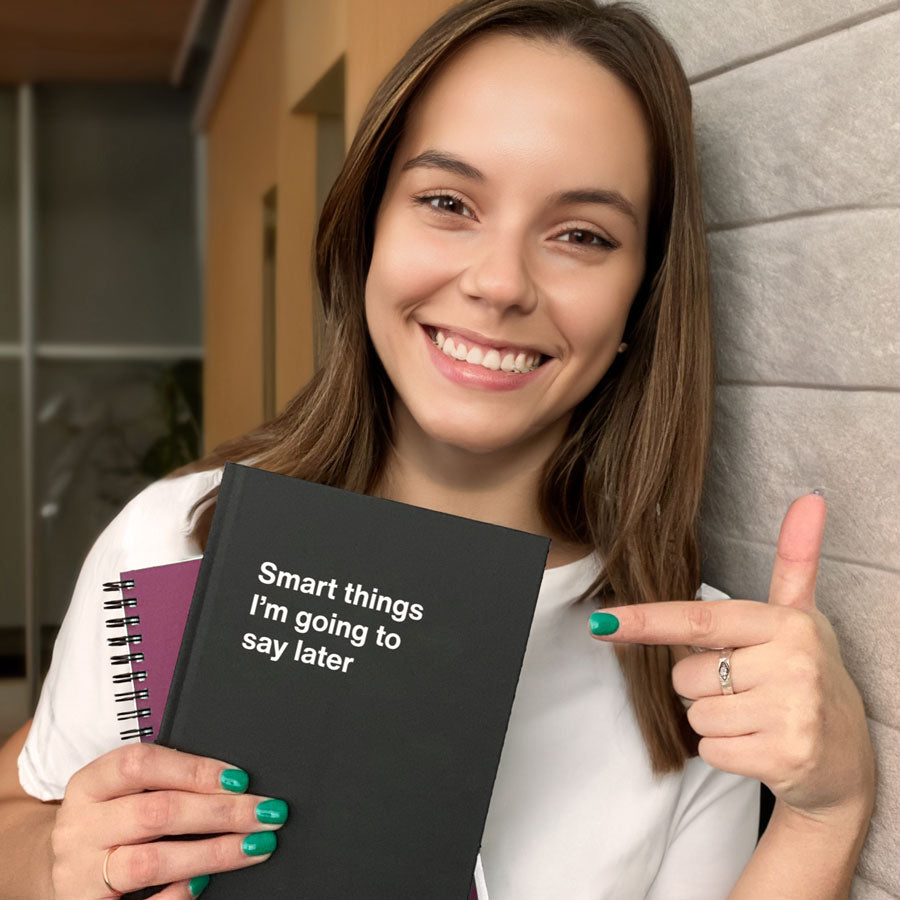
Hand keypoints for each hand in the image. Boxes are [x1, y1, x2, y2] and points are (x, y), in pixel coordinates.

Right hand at [51, 742, 286, 898]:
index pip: (141, 764)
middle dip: (220, 813)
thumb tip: (236, 783)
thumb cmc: (112, 821)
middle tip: (267, 813)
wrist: (65, 872)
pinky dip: (179, 894)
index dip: (195, 769)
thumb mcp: (125, 792)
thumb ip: (167, 781)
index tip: (240, 779)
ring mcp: (79, 873)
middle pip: (155, 813)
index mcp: (89, 784)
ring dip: (213, 853)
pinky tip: (206, 882)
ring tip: (255, 846)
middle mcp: (79, 826)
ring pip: (151, 862)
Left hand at [589, 493, 873, 823]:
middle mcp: (792, 663)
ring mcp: (791, 712)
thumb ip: (795, 560)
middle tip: (749, 688)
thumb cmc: (810, 675)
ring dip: (715, 720)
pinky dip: (725, 752)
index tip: (603, 621)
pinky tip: (760, 744)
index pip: (699, 620)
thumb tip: (809, 497)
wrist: (847, 757)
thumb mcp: (803, 616)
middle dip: (702, 685)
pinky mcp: (785, 756)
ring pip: (696, 714)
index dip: (646, 621)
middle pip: (687, 674)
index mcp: (786, 623)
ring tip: (757, 715)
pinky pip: (710, 750)